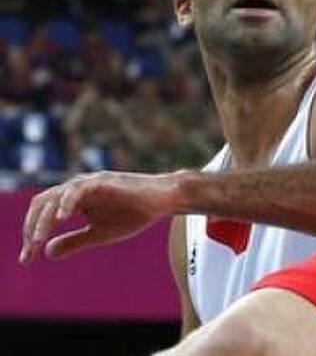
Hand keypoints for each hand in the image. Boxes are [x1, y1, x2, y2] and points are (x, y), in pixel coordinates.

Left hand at [19, 170, 181, 262]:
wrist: (165, 200)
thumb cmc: (135, 213)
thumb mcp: (100, 234)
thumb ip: (74, 241)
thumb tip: (45, 252)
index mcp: (74, 200)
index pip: (43, 213)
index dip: (30, 234)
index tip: (26, 258)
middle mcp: (77, 188)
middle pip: (42, 203)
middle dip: (30, 228)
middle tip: (28, 252)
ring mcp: (90, 182)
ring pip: (55, 197)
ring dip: (42, 220)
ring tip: (36, 240)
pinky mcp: (104, 181)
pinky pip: (78, 190)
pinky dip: (67, 203)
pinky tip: (61, 219)